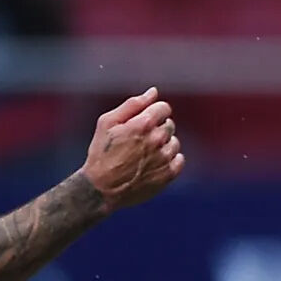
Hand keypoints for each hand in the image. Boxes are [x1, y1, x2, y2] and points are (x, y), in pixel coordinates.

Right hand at [81, 88, 183, 211]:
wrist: (101, 188)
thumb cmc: (101, 152)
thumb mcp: (108, 122)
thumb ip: (132, 104)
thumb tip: (153, 92)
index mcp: (142, 124)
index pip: (164, 108)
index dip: (155, 112)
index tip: (145, 120)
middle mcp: (156, 140)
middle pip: (169, 124)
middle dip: (157, 128)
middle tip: (139, 139)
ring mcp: (163, 158)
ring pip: (174, 142)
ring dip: (164, 144)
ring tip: (145, 153)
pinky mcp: (168, 175)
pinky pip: (179, 160)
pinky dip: (170, 159)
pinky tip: (154, 163)